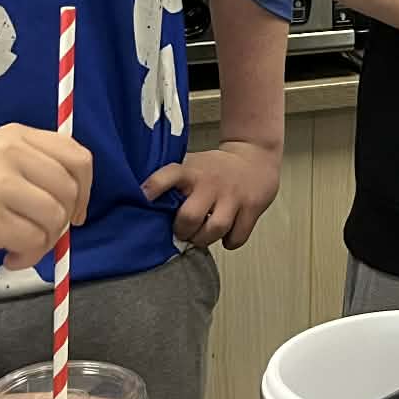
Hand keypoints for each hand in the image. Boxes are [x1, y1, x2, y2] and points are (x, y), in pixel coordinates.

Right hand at [0, 124, 92, 271]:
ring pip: (55, 219)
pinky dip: (26, 257)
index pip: (77, 157)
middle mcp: (9, 154)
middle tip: (37, 239)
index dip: (84, 190)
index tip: (75, 214)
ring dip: (43, 244)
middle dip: (62, 223)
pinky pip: (32, 243)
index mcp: (13, 137)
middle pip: (70, 191)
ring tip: (15, 250)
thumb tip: (68, 201)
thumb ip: (22, 170)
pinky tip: (3, 259)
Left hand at [143, 143, 280, 248]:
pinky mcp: (252, 208)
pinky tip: (225, 233)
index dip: (155, 186)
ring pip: (214, 230)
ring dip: (204, 239)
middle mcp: (211, 183)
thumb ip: (175, 184)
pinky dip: (228, 242)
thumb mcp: (193, 166)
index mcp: (192, 171)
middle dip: (182, 231)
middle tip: (182, 231)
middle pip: (190, 216)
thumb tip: (148, 211)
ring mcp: (233, 196)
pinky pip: (236, 238)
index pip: (170, 174)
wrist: (256, 157)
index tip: (143, 198)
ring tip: (202, 235)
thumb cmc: (216, 169)